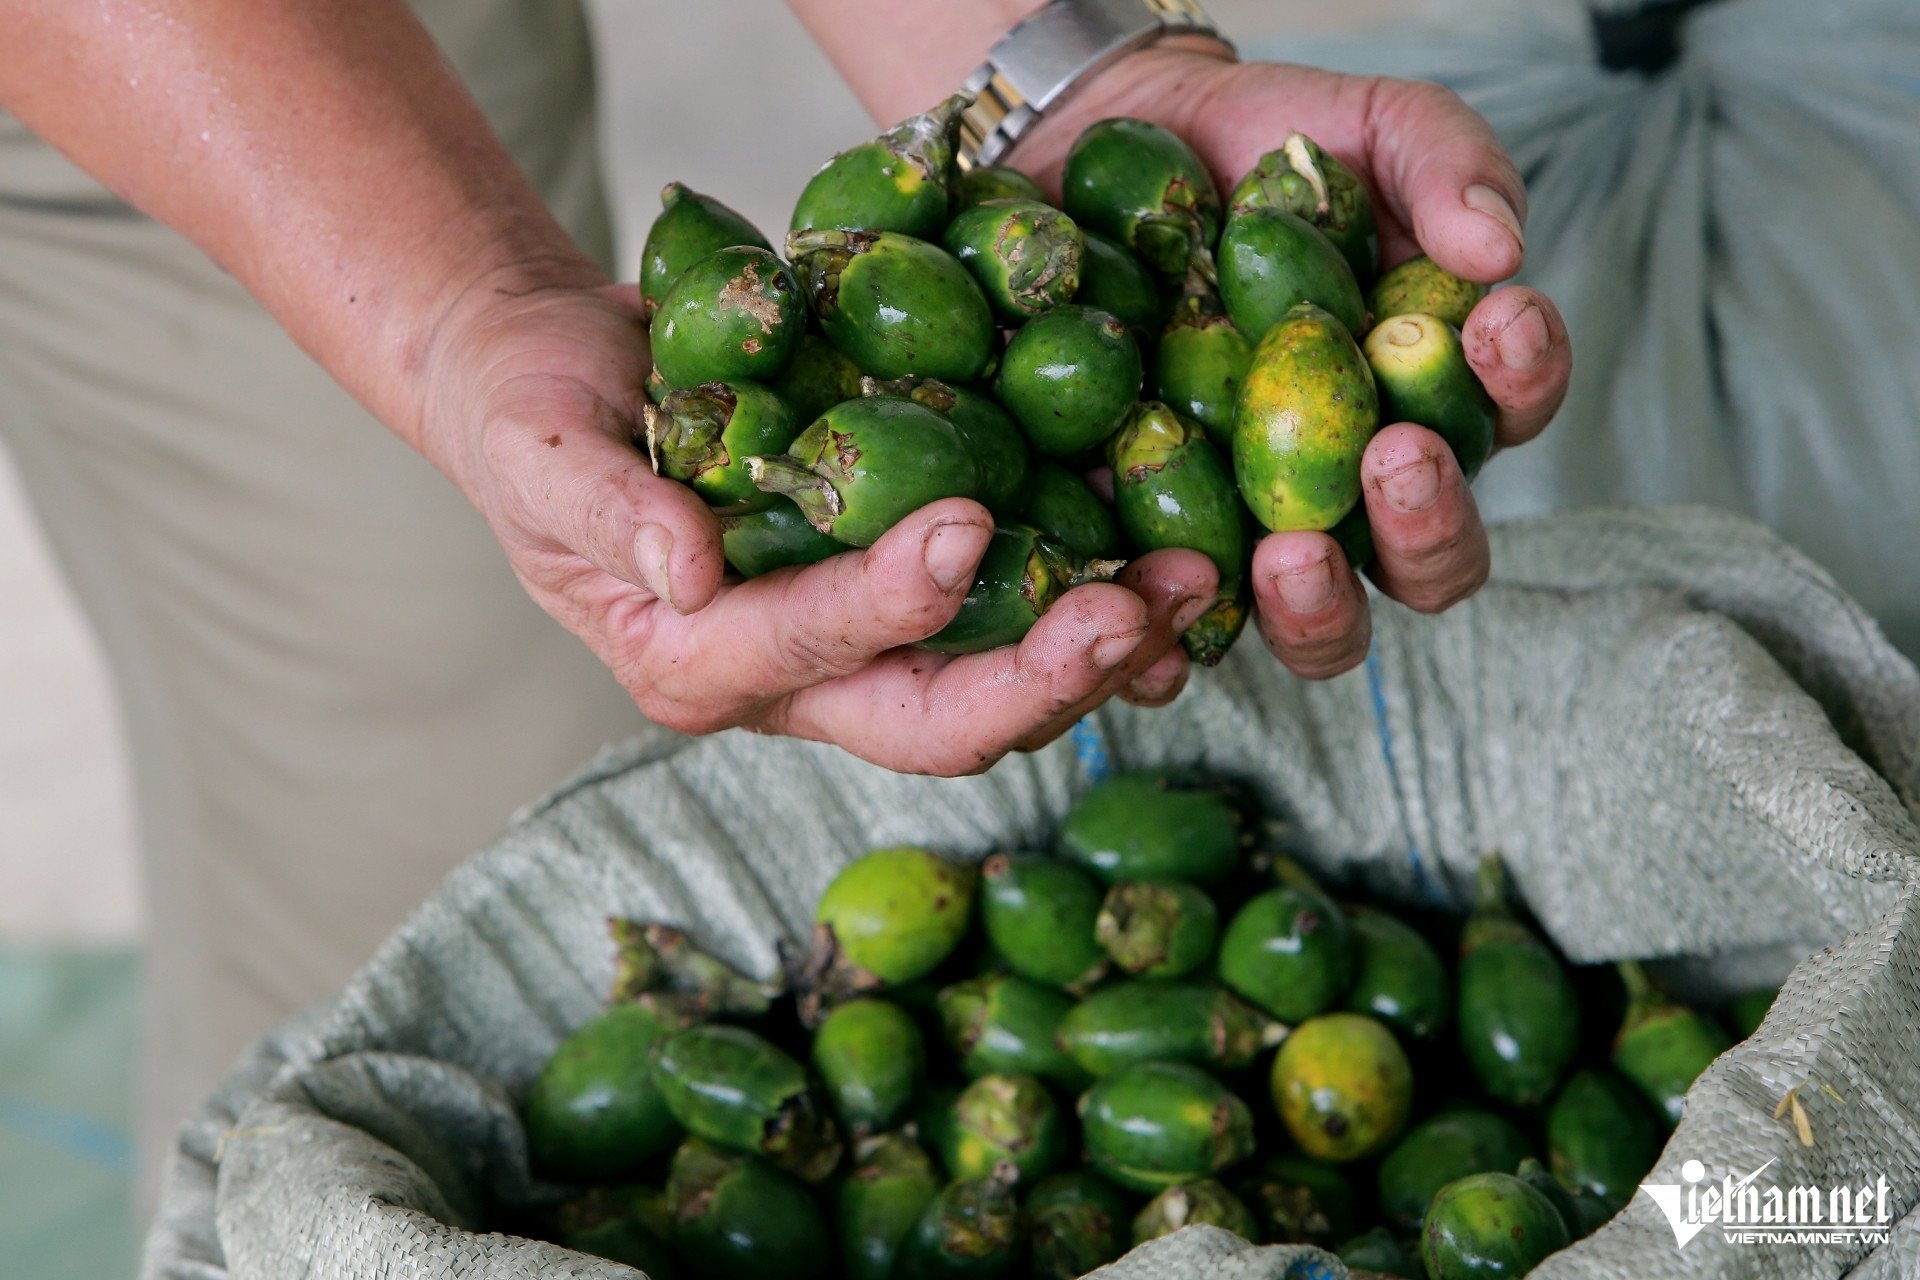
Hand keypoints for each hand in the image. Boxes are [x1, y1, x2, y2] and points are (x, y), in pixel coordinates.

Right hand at [417, 274, 1217, 775]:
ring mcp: (857, 651)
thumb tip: (686, 570)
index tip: (966, 522)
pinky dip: (1087, 591)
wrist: (569, 383)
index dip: (886, 601)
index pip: (802, 648)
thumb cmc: (532, 412)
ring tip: (1191, 581)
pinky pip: (1008, 619)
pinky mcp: (905, 598)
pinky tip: (1163, 538)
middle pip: (932, 721)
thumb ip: (603, 512)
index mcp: (693, 661)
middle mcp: (788, 684)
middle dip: (1039, 678)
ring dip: (1095, 649)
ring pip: (993, 687)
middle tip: (1133, 610)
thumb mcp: (538, 447)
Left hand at [1014, 48, 1572, 678]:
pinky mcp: (1154, 554)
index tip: (1499, 322)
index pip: (1506, 415)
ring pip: (1319, 624)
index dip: (1523, 381)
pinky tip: (1147, 613)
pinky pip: (1168, 629)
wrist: (1101, 156)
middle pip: (1429, 560)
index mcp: (1431, 397)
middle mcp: (1356, 490)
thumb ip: (1443, 163)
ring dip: (1320, 607)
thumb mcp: (1363, 124)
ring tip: (1292, 553)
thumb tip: (1496, 249)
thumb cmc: (1255, 152)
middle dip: (1427, 521)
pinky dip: (1168, 638)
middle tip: (1395, 456)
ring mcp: (1257, 535)